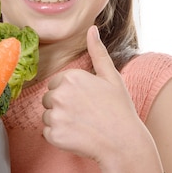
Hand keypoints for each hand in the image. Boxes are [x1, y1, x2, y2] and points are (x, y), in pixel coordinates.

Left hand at [41, 26, 141, 162]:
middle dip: (62, 107)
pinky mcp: (53, 134)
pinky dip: (59, 137)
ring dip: (60, 122)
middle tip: (85, 115)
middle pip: (48, 99)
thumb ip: (98, 52)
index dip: (70, 94)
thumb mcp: (111, 77)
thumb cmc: (119, 109)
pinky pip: (47, 133)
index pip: (56, 84)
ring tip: (82, 126)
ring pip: (47, 116)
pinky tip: (77, 137)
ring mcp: (55, 115)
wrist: (124, 143)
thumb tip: (91, 29)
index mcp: (71, 77)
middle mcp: (59, 94)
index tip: (86, 102)